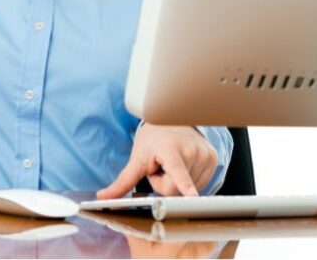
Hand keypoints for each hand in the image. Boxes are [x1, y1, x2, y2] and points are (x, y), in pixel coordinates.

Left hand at [97, 123, 217, 198]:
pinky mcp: (213, 159)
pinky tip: (185, 165)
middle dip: (164, 185)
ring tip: (173, 164)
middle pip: (176, 190)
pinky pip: (200, 184)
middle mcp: (191, 150)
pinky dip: (189, 179)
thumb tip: (102, 197)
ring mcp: (205, 154)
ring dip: (177, 182)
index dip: (185, 185)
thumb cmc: (153, 139)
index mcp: (170, 148)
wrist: (172, 118)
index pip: (177, 171)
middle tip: (161, 167)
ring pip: (188, 189)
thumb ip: (122, 182)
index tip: (193, 197)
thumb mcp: (137, 158)